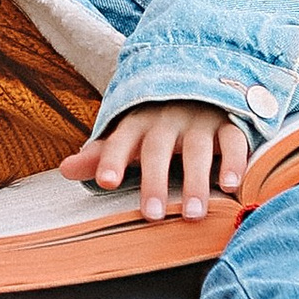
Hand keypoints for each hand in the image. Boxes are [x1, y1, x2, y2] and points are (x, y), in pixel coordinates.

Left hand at [58, 101, 249, 222]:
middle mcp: (166, 119)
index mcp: (137, 122)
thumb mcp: (128, 135)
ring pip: (197, 149)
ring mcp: (199, 119)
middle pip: (157, 149)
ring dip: (196, 181)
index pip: (119, 140)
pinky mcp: (229, 122)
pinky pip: (233, 140)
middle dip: (154, 181)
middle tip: (152, 216)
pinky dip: (234, 162)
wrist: (199, 83)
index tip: (104, 183)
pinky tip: (231, 186)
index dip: (111, 159)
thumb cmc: (156, 123)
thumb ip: (101, 155)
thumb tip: (64, 169)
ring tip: (192, 215)